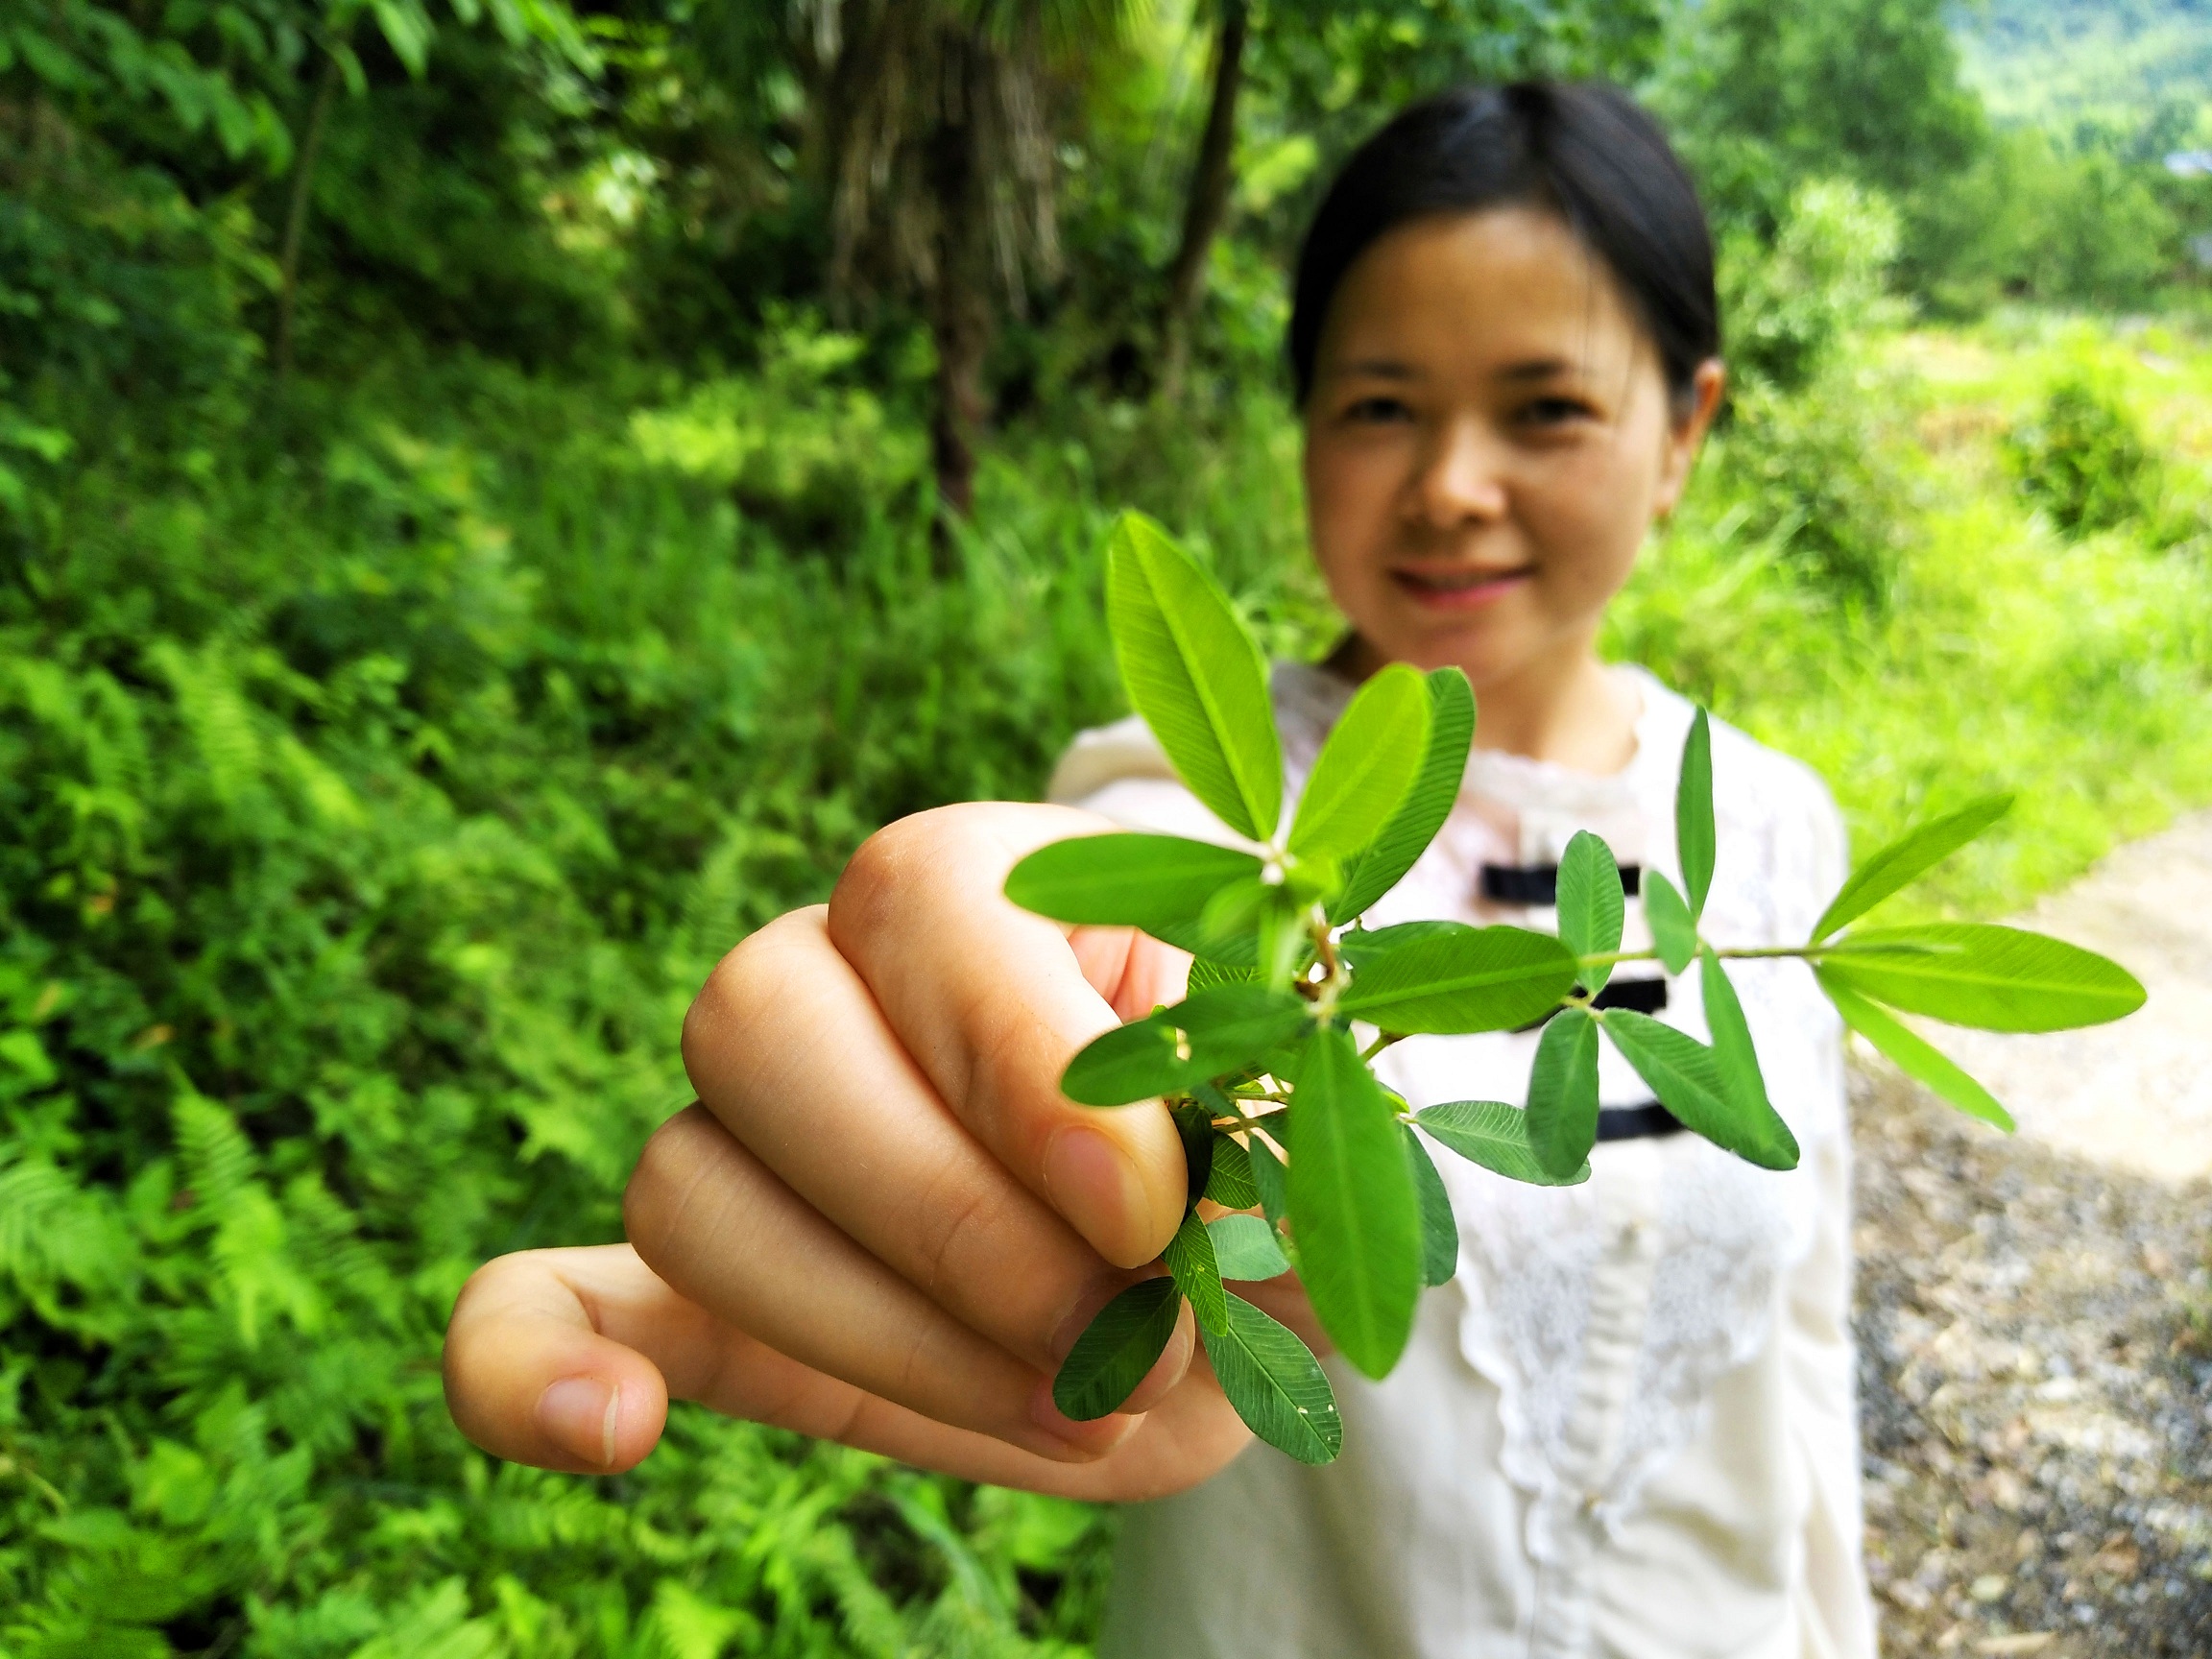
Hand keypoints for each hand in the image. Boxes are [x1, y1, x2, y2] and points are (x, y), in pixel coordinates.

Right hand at [443, 803, 1286, 1498]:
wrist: (1241, 1282)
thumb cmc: (1282, 1165)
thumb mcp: (1312, 1119)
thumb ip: (1252, 1114)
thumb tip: (1161, 1192)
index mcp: (989, 885)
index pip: (922, 900)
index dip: (1026, 1064)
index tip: (1152, 1209)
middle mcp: (833, 979)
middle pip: (757, 1022)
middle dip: (946, 1216)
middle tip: (1118, 1333)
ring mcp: (753, 1140)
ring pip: (687, 1184)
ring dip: (871, 1328)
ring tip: (1066, 1403)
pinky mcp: (709, 1298)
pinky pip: (546, 1301)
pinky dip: (530, 1364)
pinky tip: (608, 1431)